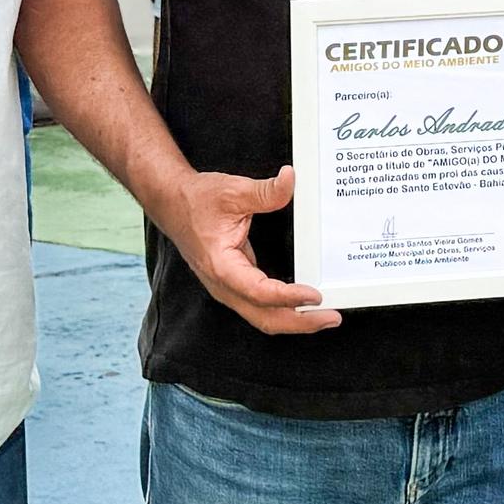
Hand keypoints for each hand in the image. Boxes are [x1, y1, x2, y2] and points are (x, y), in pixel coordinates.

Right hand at [164, 163, 338, 335]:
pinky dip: (283, 310)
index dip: (288, 297)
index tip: (314, 295)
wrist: (171, 202)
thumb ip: (266, 191)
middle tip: (331, 317)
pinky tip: (302, 305)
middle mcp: (223, 284)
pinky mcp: (234, 285)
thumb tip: (290, 180)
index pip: (259, 292)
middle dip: (299, 322)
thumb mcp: (233, 191)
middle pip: (264, 318)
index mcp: (221, 266)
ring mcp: (227, 288)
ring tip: (323, 317)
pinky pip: (260, 307)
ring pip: (262, 317)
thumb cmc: (196, 200)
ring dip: (293, 321)